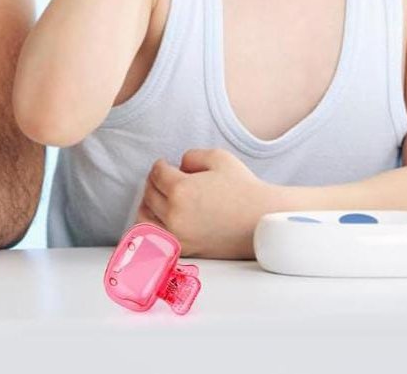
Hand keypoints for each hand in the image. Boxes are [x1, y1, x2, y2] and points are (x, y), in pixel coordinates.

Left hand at [135, 148, 273, 258]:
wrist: (261, 221)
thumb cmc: (243, 187)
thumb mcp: (218, 157)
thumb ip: (191, 156)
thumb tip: (178, 166)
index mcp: (180, 190)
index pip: (156, 173)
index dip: (160, 165)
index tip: (166, 164)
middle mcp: (174, 215)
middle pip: (149, 194)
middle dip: (154, 182)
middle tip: (162, 178)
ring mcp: (178, 236)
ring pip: (145, 218)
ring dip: (147, 204)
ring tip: (157, 198)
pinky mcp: (184, 250)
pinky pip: (156, 238)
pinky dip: (152, 226)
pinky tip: (160, 218)